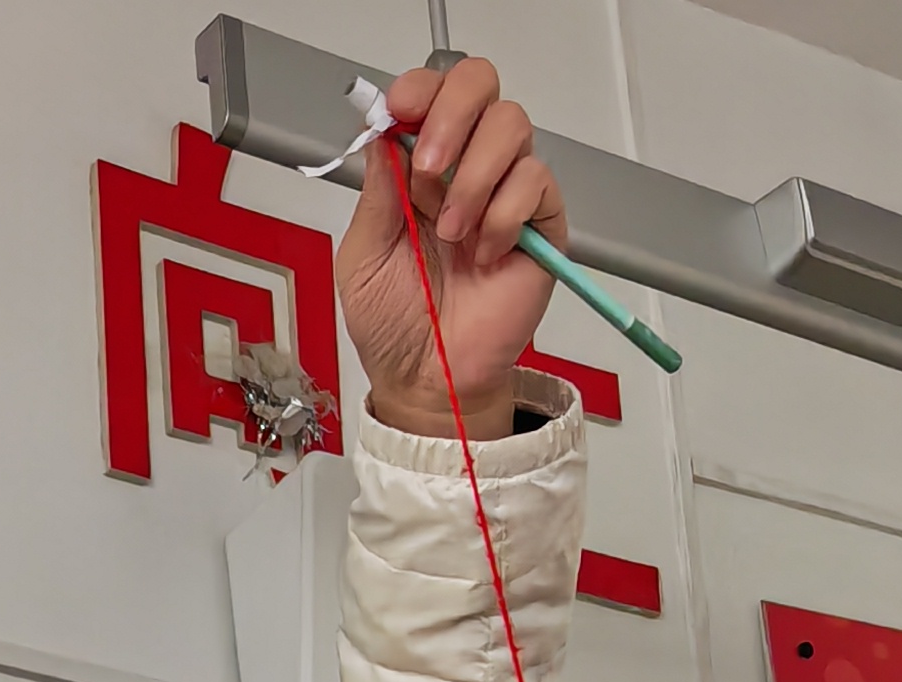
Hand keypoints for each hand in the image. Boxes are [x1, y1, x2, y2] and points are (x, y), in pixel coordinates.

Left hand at [339, 58, 561, 441]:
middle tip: (428, 170)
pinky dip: (502, 216)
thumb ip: (376, 191)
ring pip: (510, 125)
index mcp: (416, 167)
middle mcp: (463, 166)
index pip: (430, 92)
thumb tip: (384, 132)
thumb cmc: (394, 324)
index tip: (400, 112)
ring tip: (451, 233)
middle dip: (451, 115)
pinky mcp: (541, 220)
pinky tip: (484, 254)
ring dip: (472, 179)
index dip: (419, 89)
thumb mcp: (361, 255)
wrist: (428, 378)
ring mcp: (504, 189)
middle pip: (479, 84)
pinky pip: (534, 181)